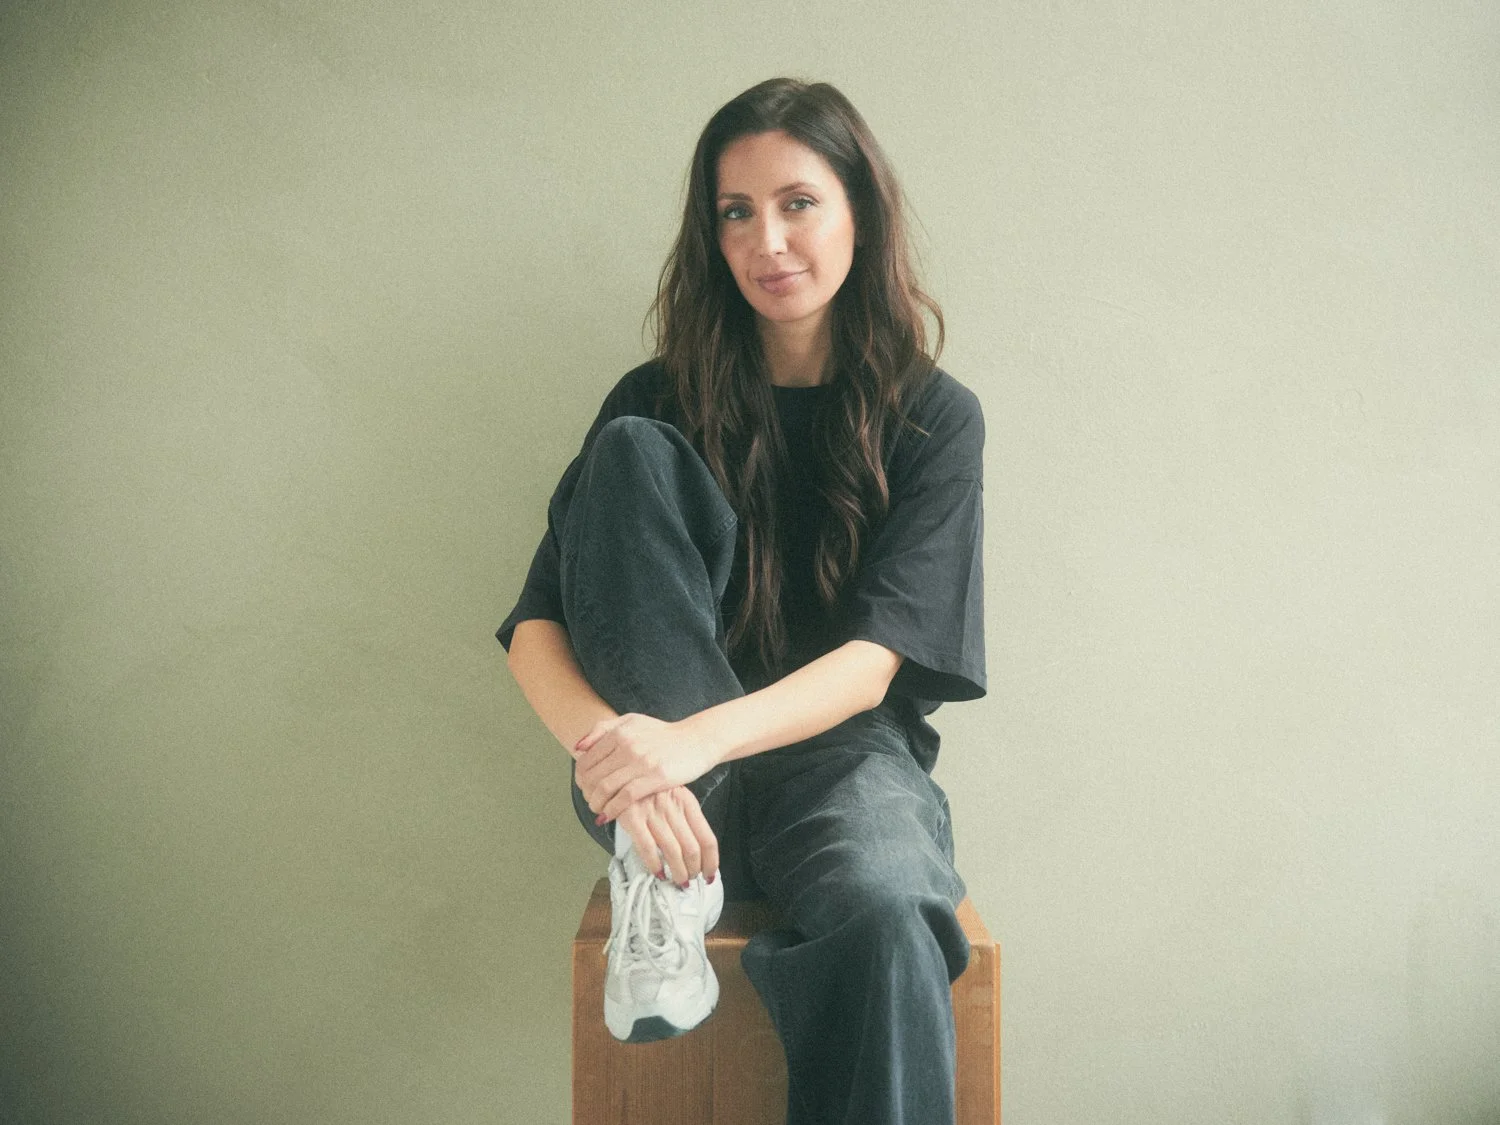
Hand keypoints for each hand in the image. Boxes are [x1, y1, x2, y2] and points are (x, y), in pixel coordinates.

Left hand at [574, 712, 718, 823]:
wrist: (696, 740)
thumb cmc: (663, 734)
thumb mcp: (632, 721)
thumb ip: (603, 729)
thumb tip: (578, 747)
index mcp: (619, 732)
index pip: (586, 760)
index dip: (580, 778)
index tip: (584, 788)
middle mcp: (628, 745)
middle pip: (593, 776)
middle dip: (586, 794)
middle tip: (590, 802)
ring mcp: (642, 761)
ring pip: (605, 788)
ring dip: (596, 804)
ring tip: (598, 810)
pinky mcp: (656, 777)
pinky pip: (625, 798)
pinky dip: (612, 810)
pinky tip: (609, 816)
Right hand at [615, 786, 719, 885]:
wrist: (617, 770)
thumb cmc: (647, 786)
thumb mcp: (672, 793)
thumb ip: (683, 816)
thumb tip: (695, 849)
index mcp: (687, 801)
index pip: (707, 838)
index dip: (711, 862)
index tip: (710, 874)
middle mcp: (673, 807)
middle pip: (692, 849)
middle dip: (694, 870)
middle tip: (691, 879)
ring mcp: (652, 812)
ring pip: (673, 851)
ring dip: (678, 872)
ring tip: (678, 881)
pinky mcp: (632, 817)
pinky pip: (647, 848)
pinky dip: (655, 864)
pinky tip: (658, 872)